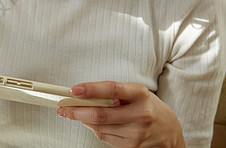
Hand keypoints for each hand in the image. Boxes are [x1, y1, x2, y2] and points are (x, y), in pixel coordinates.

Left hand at [57, 81, 185, 147]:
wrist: (169, 132)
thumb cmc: (147, 106)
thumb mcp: (135, 93)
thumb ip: (112, 93)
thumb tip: (82, 96)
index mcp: (140, 94)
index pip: (112, 89)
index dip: (91, 89)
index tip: (74, 90)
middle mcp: (141, 113)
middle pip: (100, 114)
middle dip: (76, 111)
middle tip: (63, 107)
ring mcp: (137, 132)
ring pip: (99, 127)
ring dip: (83, 120)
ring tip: (76, 113)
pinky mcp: (133, 146)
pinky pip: (105, 138)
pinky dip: (94, 130)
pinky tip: (93, 124)